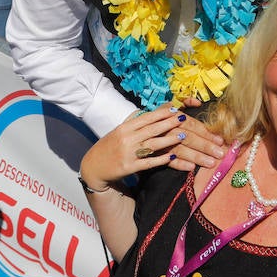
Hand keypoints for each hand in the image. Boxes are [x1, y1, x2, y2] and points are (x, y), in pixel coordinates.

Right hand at [80, 106, 217, 185]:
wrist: (93, 167)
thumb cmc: (109, 147)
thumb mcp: (119, 131)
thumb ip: (133, 122)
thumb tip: (149, 111)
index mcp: (124, 127)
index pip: (146, 118)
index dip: (161, 113)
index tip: (174, 109)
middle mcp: (126, 138)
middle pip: (151, 129)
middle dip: (169, 123)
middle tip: (183, 118)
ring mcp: (128, 153)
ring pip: (152, 144)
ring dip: (169, 140)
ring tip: (183, 136)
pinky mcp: (129, 167)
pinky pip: (148, 162)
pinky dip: (160, 159)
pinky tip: (172, 156)